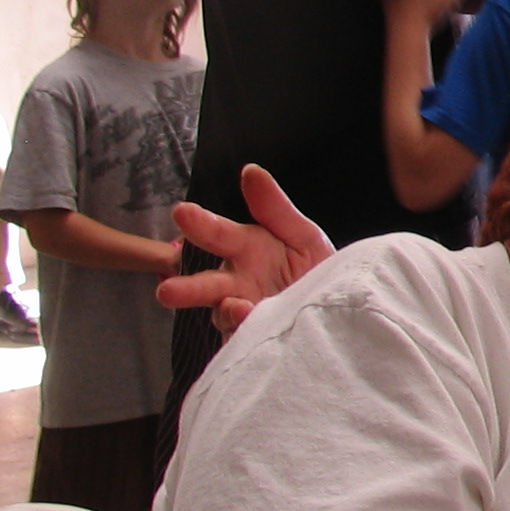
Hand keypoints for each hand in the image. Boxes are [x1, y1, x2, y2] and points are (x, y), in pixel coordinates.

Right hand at [155, 163, 336, 333]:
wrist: (343, 307)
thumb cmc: (314, 267)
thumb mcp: (302, 234)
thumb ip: (275, 207)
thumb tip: (250, 171)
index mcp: (247, 250)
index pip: (219, 235)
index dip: (201, 224)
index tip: (182, 213)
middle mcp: (238, 283)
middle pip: (207, 285)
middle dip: (187, 289)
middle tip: (166, 292)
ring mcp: (245, 313)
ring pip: (223, 315)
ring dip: (225, 312)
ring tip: (236, 307)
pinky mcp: (254, 339)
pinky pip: (244, 338)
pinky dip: (247, 330)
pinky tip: (255, 320)